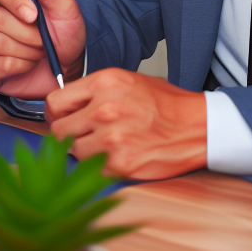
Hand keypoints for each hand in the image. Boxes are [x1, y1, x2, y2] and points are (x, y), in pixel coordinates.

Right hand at [0, 0, 86, 97]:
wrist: (66, 68)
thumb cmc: (64, 33)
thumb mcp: (63, 6)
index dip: (17, 2)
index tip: (35, 15)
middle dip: (29, 34)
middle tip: (44, 40)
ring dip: (27, 52)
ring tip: (38, 52)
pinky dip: (18, 67)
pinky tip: (27, 64)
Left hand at [45, 67, 205, 180]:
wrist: (197, 127)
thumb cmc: (165, 104)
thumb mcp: (126, 80)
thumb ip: (94, 91)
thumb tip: (67, 104)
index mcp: (104, 83)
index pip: (55, 101)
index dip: (56, 113)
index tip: (62, 118)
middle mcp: (104, 108)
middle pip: (58, 129)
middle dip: (66, 134)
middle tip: (79, 135)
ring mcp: (111, 138)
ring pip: (73, 152)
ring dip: (83, 152)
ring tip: (102, 145)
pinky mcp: (121, 164)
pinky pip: (92, 169)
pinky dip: (99, 167)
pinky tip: (116, 156)